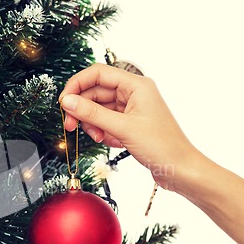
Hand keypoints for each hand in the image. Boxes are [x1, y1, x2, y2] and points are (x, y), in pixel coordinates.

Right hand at [59, 63, 200, 189]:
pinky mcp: (129, 123)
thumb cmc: (162, 146)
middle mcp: (133, 93)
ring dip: (92, 123)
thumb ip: (92, 113)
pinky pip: (106, 121)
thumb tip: (68, 101)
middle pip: (95, 92)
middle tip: (70, 126)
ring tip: (97, 137)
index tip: (63, 102)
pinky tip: (109, 141)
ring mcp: (131, 108)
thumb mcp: (122, 128)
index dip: (77, 85)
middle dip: (82, 109)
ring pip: (99, 108)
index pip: (97, 74)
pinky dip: (102, 131)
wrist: (180, 170)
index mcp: (136, 85)